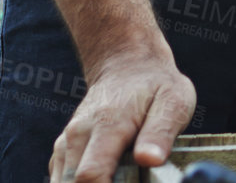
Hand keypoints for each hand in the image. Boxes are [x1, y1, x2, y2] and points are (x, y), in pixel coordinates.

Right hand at [48, 50, 195, 182]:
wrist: (128, 64)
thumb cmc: (156, 84)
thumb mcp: (173, 101)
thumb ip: (160, 133)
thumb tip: (150, 160)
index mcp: (107, 125)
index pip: (90, 175)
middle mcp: (78, 135)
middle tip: (132, 181)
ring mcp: (66, 143)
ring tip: (122, 179)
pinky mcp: (63, 150)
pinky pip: (61, 180)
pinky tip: (107, 180)